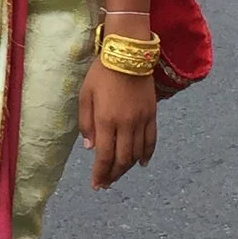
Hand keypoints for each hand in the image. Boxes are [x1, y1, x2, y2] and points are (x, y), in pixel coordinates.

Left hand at [79, 63, 156, 188]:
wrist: (128, 54)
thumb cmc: (101, 73)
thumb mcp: (85, 95)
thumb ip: (86, 123)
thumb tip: (90, 148)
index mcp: (106, 120)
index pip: (104, 156)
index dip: (100, 173)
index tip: (96, 184)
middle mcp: (125, 124)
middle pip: (121, 159)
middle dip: (113, 175)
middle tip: (105, 183)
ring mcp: (141, 120)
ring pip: (136, 153)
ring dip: (127, 168)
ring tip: (118, 174)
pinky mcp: (152, 115)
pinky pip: (151, 140)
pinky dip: (147, 154)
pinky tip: (141, 163)